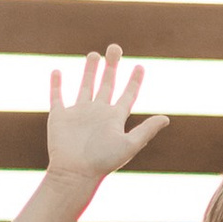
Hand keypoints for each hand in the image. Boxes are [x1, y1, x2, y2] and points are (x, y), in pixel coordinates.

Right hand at [45, 44, 169, 183]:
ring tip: (94, 54)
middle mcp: (98, 113)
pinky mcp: (60, 117)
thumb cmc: (102, 162)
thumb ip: (146, 130)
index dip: (134, 81)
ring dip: (89, 71)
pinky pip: (57, 96)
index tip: (139, 67)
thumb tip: (166, 118)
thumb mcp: (129, 145)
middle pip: (107, 84)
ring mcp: (78, 114)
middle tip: (115, 48)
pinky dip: (56, 84)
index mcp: (114, 119)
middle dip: (111, 66)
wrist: (74, 173)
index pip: (127, 95)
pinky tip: (57, 72)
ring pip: (85, 86)